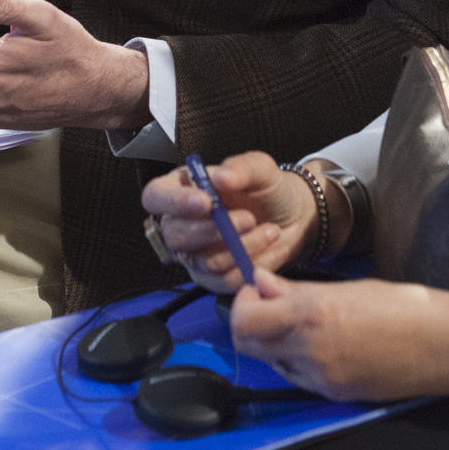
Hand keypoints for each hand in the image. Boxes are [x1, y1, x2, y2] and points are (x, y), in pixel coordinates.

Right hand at [142, 153, 318, 291]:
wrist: (292, 215)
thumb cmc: (267, 189)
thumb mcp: (261, 169)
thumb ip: (241, 168)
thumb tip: (222, 177)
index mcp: (182, 188)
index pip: (156, 196)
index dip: (174, 202)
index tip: (206, 202)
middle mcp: (181, 223)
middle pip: (175, 236)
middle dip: (213, 231)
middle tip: (248, 218)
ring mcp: (194, 254)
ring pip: (205, 261)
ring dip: (243, 247)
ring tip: (270, 230)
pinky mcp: (213, 278)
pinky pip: (225, 281)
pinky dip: (253, 265)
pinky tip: (271, 247)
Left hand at [229, 272, 448, 401]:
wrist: (446, 346)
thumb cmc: (405, 305)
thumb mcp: (349, 287)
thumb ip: (298, 289)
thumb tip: (261, 282)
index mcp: (312, 314)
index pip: (244, 318)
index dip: (243, 301)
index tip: (258, 289)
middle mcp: (309, 351)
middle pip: (247, 344)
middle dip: (250, 323)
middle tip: (269, 306)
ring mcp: (320, 378)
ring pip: (271, 362)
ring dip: (273, 343)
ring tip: (301, 324)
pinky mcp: (334, 395)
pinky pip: (297, 378)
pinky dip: (296, 360)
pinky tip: (321, 344)